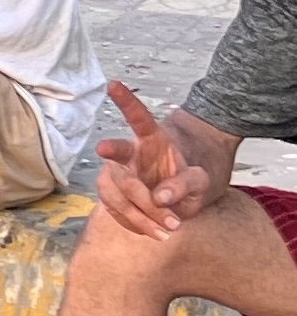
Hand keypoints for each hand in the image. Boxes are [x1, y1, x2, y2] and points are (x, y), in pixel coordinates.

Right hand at [96, 79, 222, 237]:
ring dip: (138, 214)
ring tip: (167, 230)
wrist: (184, 195)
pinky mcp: (113, 195)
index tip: (113, 84)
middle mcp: (130, 154)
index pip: (139, 118)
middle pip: (119, 160)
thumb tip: (160, 198)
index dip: (126, 102)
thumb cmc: (193, 179)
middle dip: (123, 171)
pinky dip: (134, 224)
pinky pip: (115, 210)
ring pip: (113, 192)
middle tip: (134, 179)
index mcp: (153, 141)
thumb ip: (185, 185)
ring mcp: (118, 174)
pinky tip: (155, 232)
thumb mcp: (203, 181)